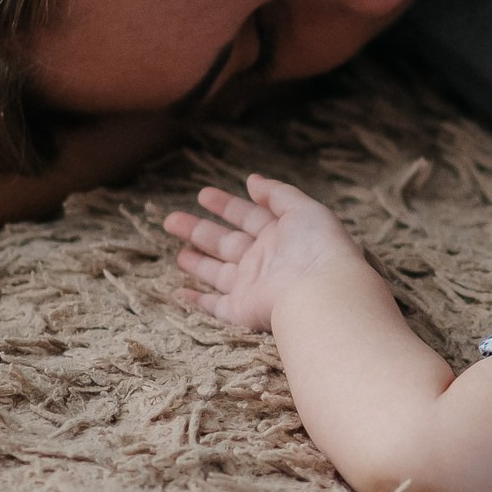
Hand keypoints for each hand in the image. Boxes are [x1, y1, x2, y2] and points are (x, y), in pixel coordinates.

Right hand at [161, 175, 372, 330]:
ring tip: (177, 253)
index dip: (225, 205)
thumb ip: (277, 193)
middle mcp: (263, 260)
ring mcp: (252, 286)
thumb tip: (252, 180)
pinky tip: (181, 292)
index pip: (247, 216)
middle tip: (171, 219)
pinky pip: (216, 307)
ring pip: (217, 273)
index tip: (202, 194)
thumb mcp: (302, 208)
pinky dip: (198, 302)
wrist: (321, 292)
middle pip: (225, 242)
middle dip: (198, 230)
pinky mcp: (242, 310)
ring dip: (197, 263)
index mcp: (279, 235)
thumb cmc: (316, 247)